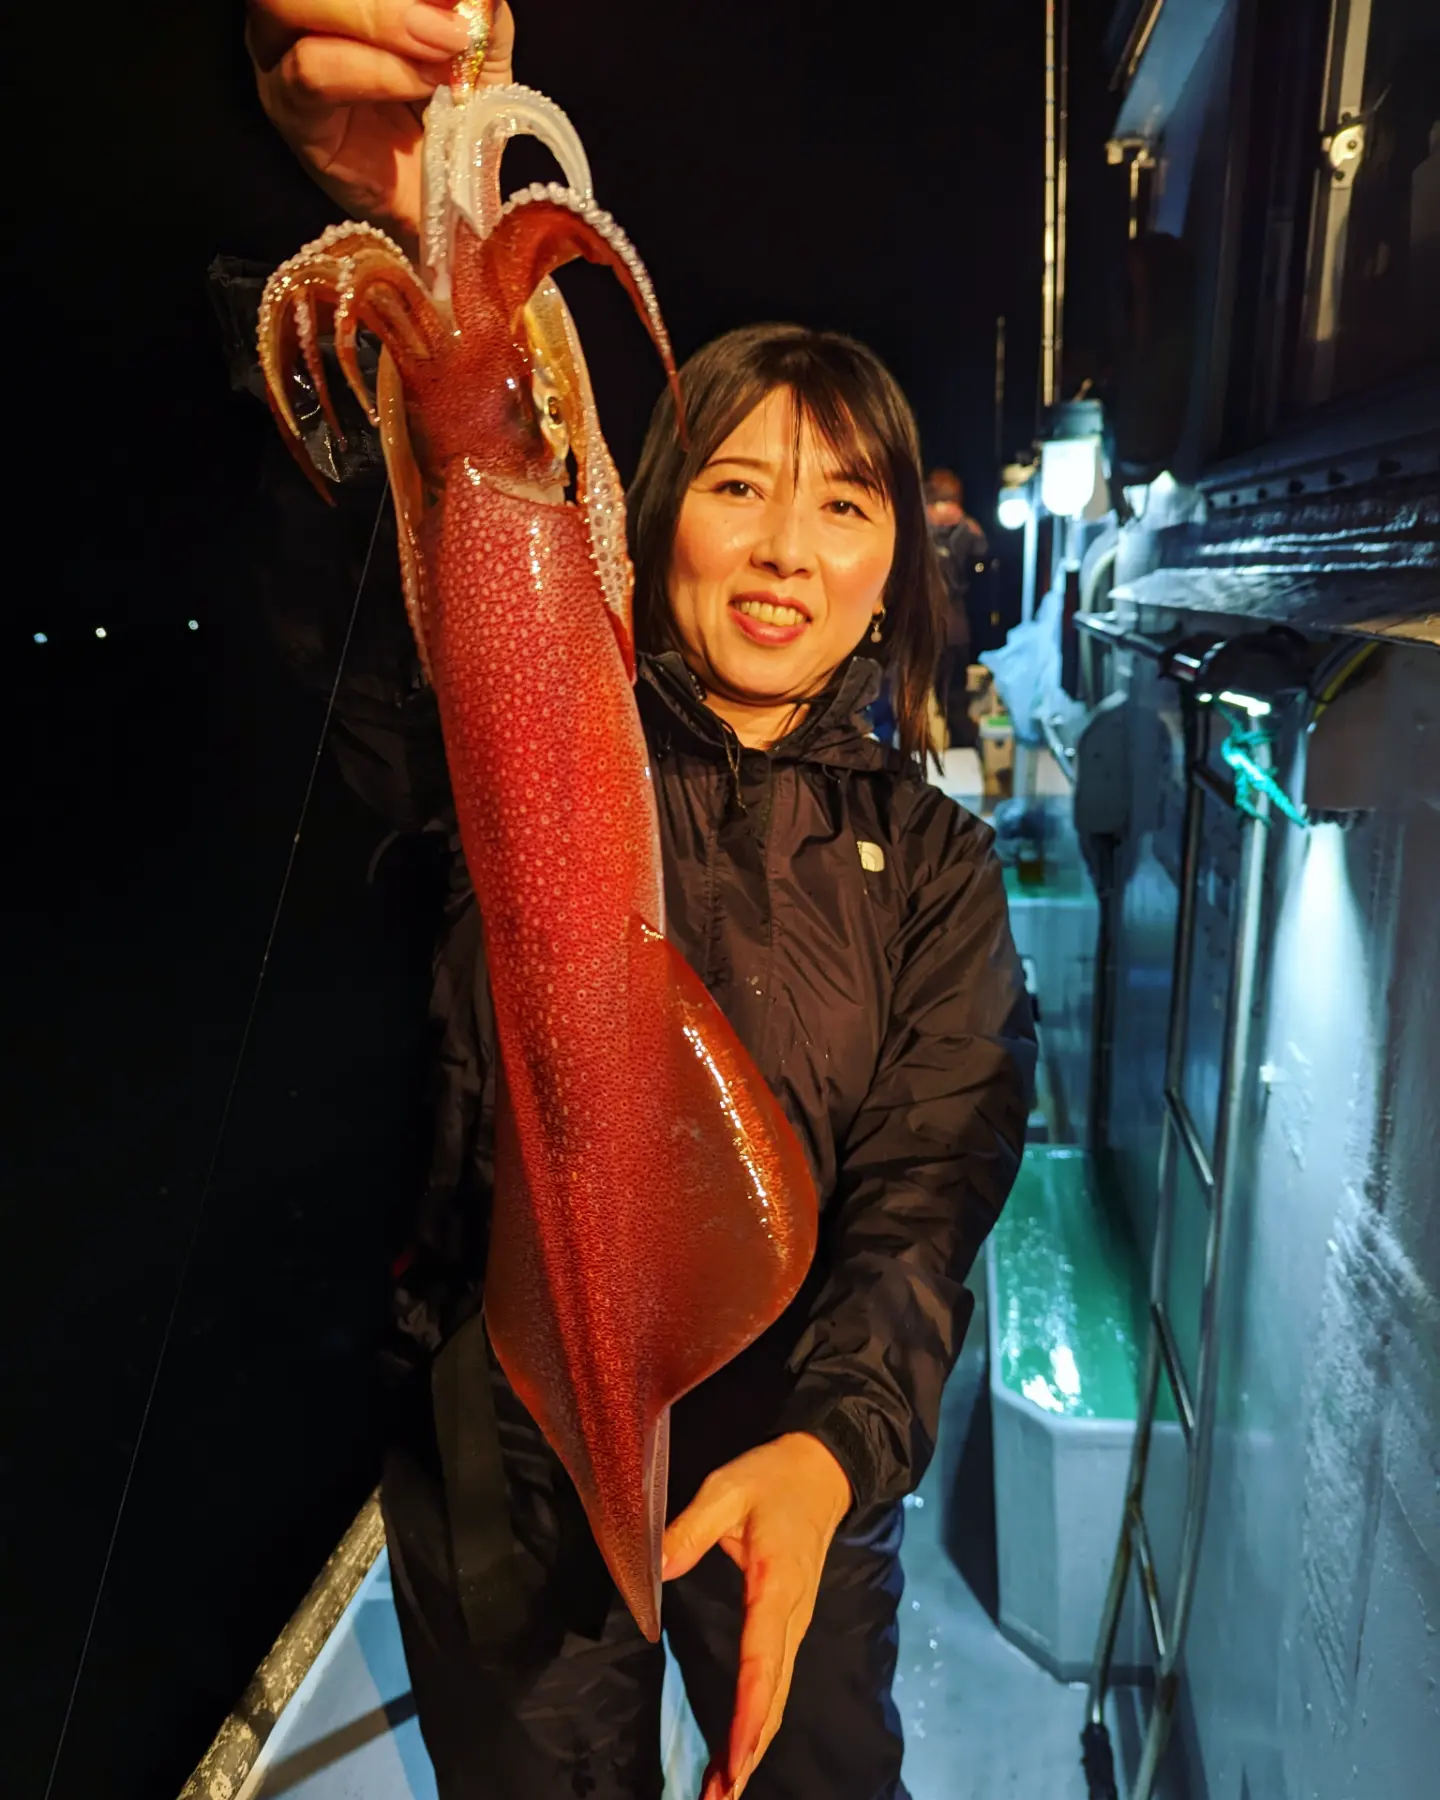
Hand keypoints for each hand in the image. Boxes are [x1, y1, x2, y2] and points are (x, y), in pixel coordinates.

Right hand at [246, 2, 516, 248]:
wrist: (445, 202)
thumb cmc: (450, 119)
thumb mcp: (477, 54)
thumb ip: (477, 13)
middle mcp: (291, 17)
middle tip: (451, 24)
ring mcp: (282, 61)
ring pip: (293, 6)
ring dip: (378, 21)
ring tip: (442, 52)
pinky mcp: (291, 114)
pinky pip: (314, 73)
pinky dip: (376, 71)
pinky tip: (423, 85)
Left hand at [662, 1433, 851, 1798]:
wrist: (823, 1470)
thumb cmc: (773, 1478)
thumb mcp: (728, 1487)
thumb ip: (691, 1527)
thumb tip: (655, 1568)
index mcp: (776, 1586)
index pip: (762, 1659)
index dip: (749, 1713)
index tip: (736, 1759)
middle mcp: (792, 1616)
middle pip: (773, 1695)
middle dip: (749, 1751)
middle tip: (720, 1798)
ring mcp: (795, 1624)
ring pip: (777, 1695)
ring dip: (753, 1745)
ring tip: (723, 1791)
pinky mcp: (789, 1624)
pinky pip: (775, 1681)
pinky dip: (759, 1722)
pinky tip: (739, 1751)